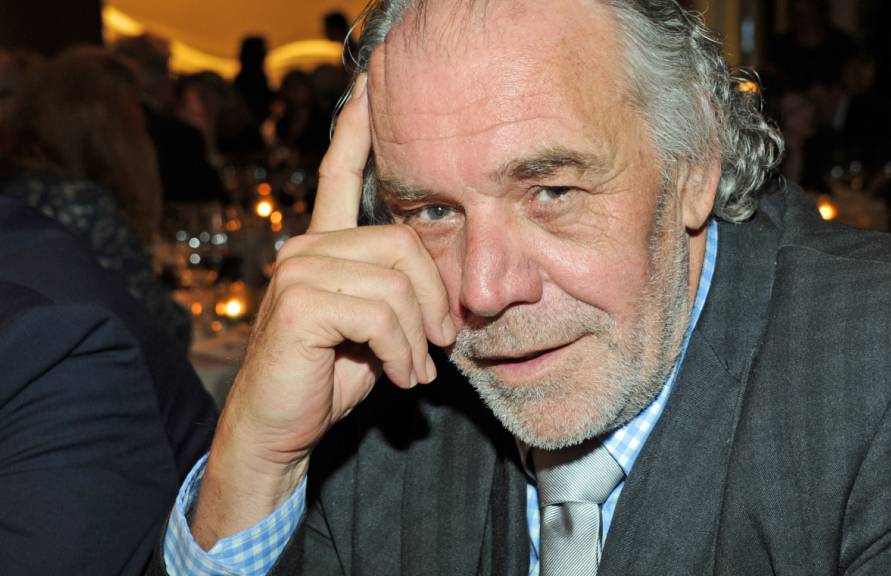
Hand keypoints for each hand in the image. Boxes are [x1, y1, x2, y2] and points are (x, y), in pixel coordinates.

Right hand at [190, 74, 455, 547]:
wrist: (280, 428)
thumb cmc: (330, 377)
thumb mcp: (377, 331)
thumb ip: (401, 295)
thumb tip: (454, 299)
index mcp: (325, 246)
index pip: (338, 176)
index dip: (354, 130)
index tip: (367, 84)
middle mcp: (308, 247)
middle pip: (404, 243)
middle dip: (436, 300)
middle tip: (440, 345)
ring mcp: (300, 270)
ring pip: (398, 283)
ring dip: (419, 338)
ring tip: (415, 370)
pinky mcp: (301, 303)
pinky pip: (382, 314)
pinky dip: (402, 351)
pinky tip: (398, 377)